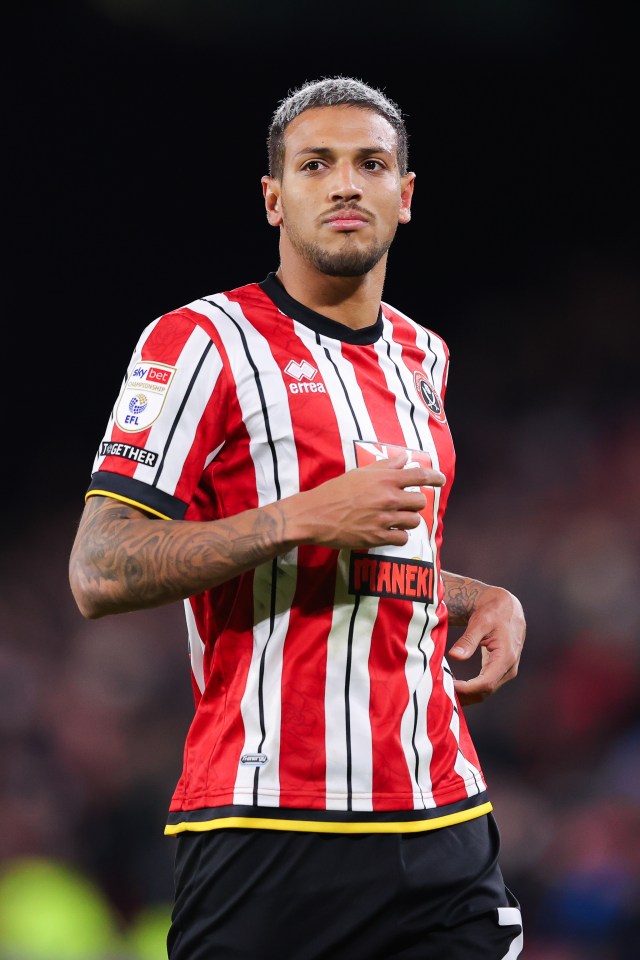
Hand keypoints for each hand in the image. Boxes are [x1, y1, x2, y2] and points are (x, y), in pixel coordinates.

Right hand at [286, 454, 445, 550]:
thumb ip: (384, 466)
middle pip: (419, 502)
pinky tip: (388, 532)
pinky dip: (399, 536)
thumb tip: (404, 458)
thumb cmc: (335, 492)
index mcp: (384, 479)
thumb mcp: (359, 473)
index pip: (419, 476)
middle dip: (413, 503)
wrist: (315, 515)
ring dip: (407, 520)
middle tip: (401, 504)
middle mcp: (388, 498)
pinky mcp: (377, 538)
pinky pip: (402, 539)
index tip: (441, 479)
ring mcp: (384, 519)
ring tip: (394, 519)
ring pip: (414, 521)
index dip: (434, 477)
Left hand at [447, 585, 525, 705]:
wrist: (507, 608)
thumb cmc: (494, 612)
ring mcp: (507, 671)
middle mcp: (509, 668)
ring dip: (466, 695)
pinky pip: (486, 685)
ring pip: (486, 692)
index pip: (485, 683)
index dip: (466, 689)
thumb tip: (455, 656)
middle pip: (485, 692)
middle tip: (441, 691)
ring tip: (445, 690)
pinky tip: (455, 685)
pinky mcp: (501, 670)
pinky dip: (471, 689)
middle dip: (464, 695)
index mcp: (506, 657)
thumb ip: (469, 640)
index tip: (448, 687)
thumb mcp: (480, 621)